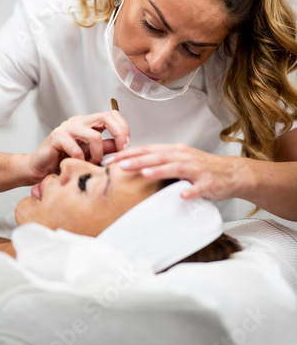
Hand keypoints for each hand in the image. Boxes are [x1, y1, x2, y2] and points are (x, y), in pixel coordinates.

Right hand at [27, 111, 129, 181]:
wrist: (39, 168)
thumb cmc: (64, 160)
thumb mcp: (90, 154)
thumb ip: (106, 148)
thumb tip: (122, 144)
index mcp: (88, 123)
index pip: (112, 115)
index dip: (123, 128)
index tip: (127, 145)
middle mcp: (79, 121)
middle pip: (106, 117)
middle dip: (119, 134)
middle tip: (121, 150)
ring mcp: (67, 127)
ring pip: (94, 136)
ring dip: (98, 154)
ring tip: (93, 163)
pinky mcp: (57, 137)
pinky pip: (77, 148)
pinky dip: (81, 160)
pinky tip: (77, 164)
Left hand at [106, 143, 239, 200]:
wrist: (232, 173)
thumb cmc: (202, 168)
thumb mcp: (179, 160)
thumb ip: (160, 161)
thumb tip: (134, 164)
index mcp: (175, 151)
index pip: (148, 149)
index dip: (130, 153)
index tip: (112, 158)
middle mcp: (184, 157)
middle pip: (158, 156)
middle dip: (138, 160)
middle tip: (120, 164)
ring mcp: (197, 170)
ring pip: (176, 168)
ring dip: (160, 170)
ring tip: (144, 174)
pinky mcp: (209, 183)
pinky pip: (198, 187)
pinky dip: (190, 190)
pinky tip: (181, 195)